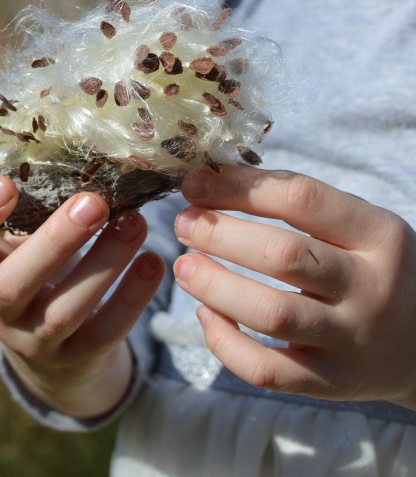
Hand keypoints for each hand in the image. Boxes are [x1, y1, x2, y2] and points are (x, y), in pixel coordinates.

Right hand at [0, 176, 164, 417]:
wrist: (53, 358)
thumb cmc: (33, 272)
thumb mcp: (15, 246)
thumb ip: (29, 209)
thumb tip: (72, 142)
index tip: (4, 182)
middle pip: (12, 285)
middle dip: (54, 241)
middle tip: (92, 201)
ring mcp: (36, 340)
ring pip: (65, 310)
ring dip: (104, 263)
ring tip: (136, 222)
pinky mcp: (79, 359)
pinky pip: (106, 332)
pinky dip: (133, 298)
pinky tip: (154, 262)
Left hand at [173, 166, 415, 407]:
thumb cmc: (371, 270)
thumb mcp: (360, 229)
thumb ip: (300, 207)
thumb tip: (210, 179)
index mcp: (380, 236)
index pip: (301, 199)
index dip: (238, 187)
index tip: (194, 183)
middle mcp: (372, 287)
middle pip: (283, 255)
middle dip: (219, 234)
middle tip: (183, 223)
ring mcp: (352, 339)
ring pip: (272, 313)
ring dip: (215, 286)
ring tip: (184, 267)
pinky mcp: (330, 382)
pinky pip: (266, 369)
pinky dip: (225, 343)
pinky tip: (205, 315)